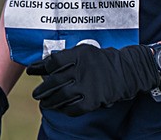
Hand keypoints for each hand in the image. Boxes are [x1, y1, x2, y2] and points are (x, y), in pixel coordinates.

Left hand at [26, 44, 160, 116]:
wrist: (129, 71)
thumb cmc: (106, 59)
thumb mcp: (87, 51)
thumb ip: (70, 56)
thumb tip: (49, 63)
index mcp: (79, 55)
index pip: (53, 61)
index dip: (40, 66)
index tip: (32, 70)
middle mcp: (81, 70)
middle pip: (54, 81)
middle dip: (42, 89)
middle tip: (36, 93)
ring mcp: (87, 86)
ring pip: (61, 97)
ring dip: (50, 101)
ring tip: (44, 102)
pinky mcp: (93, 100)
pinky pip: (74, 108)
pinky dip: (65, 109)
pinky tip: (61, 109)